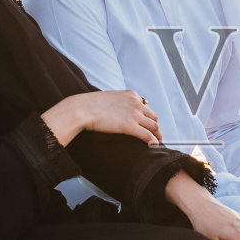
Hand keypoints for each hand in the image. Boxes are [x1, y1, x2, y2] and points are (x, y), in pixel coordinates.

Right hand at [42, 90, 159, 144]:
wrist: (82, 109)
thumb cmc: (90, 105)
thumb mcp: (109, 99)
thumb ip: (118, 104)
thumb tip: (120, 113)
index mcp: (131, 95)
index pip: (146, 106)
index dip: (148, 117)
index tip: (147, 124)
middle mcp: (135, 103)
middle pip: (153, 116)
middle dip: (154, 126)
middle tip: (155, 134)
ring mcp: (134, 114)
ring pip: (154, 126)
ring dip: (157, 134)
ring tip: (157, 141)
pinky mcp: (130, 126)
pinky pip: (147, 135)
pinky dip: (153, 141)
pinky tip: (154, 145)